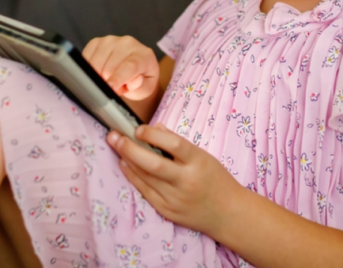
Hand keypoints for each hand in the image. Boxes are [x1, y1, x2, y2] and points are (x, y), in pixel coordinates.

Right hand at [82, 35, 158, 100]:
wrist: (136, 67)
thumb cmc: (141, 79)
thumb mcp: (145, 89)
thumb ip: (140, 87)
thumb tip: (134, 81)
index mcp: (143, 55)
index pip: (129, 66)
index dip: (118, 78)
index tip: (109, 87)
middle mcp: (128, 43)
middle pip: (109, 68)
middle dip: (108, 83)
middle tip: (116, 86)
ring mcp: (111, 40)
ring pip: (95, 64)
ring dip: (99, 77)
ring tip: (110, 78)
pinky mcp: (97, 41)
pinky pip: (86, 58)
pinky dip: (89, 69)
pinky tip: (99, 71)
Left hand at [106, 122, 243, 237]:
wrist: (227, 213)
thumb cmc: (216, 179)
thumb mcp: (203, 156)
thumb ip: (179, 143)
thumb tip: (156, 128)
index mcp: (198, 162)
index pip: (174, 145)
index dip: (153, 136)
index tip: (139, 128)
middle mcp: (186, 181)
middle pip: (153, 164)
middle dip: (130, 149)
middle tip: (114, 136)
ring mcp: (175, 198)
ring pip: (145, 177)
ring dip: (127, 160)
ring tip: (115, 145)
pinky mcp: (167, 211)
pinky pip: (145, 191)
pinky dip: (133, 176)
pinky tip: (124, 164)